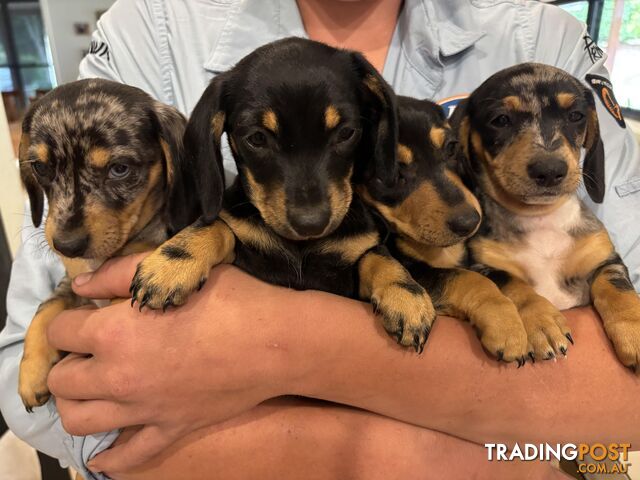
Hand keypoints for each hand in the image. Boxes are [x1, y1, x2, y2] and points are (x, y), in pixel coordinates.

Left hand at [46, 255, 293, 474]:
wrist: (275, 342)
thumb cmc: (229, 298)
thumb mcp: (173, 269)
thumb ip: (118, 272)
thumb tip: (78, 285)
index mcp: (113, 333)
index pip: (60, 331)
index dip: (66, 319)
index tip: (81, 314)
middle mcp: (118, 377)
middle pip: (61, 380)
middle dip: (65, 361)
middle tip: (84, 349)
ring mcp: (144, 410)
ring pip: (80, 421)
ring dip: (74, 404)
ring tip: (88, 388)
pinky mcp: (170, 429)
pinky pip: (130, 454)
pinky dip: (110, 457)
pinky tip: (103, 453)